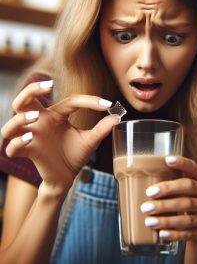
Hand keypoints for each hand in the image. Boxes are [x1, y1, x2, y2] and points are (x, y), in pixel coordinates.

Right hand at [1, 80, 119, 190]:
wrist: (67, 177)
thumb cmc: (75, 155)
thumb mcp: (90, 141)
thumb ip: (102, 129)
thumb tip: (118, 116)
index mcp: (56, 116)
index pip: (69, 101)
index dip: (88, 101)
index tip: (107, 105)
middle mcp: (41, 123)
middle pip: (24, 101)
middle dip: (31, 90)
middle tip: (48, 86)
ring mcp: (32, 138)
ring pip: (11, 124)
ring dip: (20, 118)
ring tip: (35, 116)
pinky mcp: (29, 153)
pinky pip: (13, 148)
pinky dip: (17, 142)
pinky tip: (30, 138)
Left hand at [140, 156, 196, 241]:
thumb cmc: (186, 201)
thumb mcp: (183, 190)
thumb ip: (170, 183)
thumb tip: (139, 179)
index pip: (194, 169)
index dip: (183, 163)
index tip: (168, 160)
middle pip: (188, 193)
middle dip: (166, 195)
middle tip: (147, 200)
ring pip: (187, 217)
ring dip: (166, 219)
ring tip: (148, 221)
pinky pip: (189, 233)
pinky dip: (174, 233)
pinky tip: (162, 233)